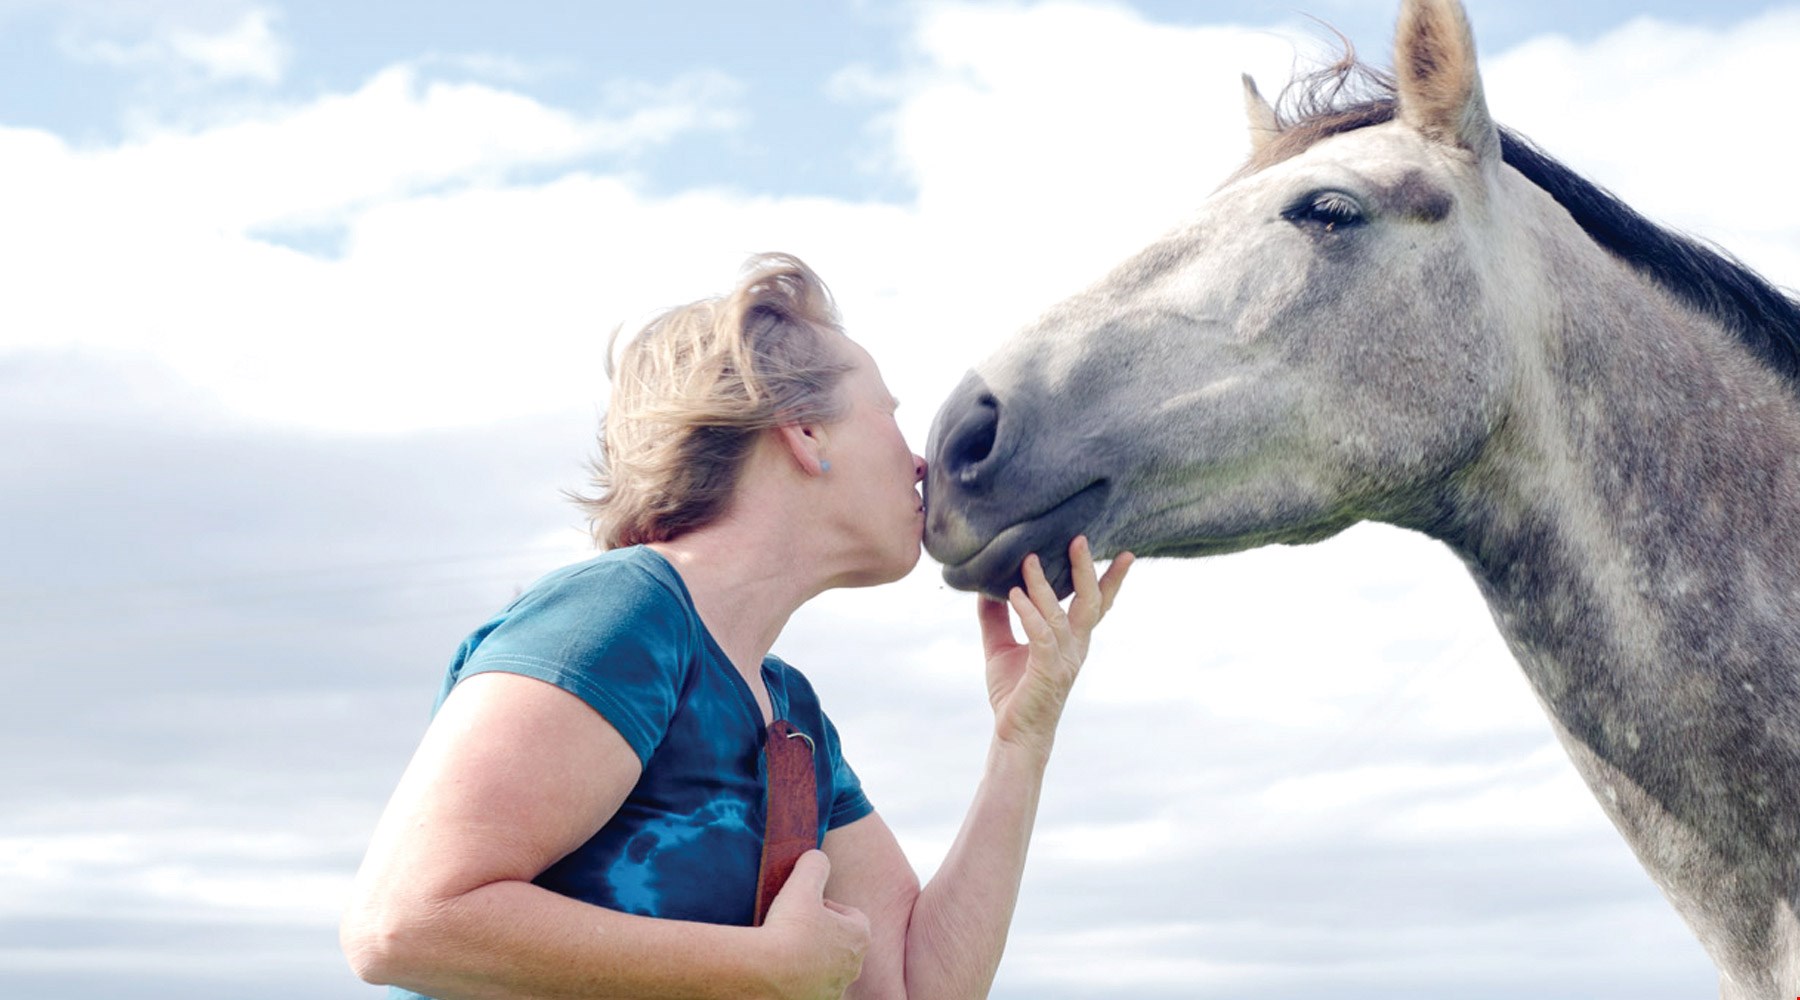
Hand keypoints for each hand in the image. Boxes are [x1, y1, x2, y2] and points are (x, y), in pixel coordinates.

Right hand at [759, 851, 870, 999]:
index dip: (829, 907)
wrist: (765, 972)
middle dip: (822, 933)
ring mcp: (835, 989)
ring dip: (811, 957)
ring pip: (827, 968)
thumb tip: (817, 857)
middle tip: (796, 926)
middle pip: (840, 943)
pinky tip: (780, 969)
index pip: (852, 915)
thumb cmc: (789, 928)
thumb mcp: (802, 883)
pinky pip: (811, 988)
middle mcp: (854, 967)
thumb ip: (814, 865)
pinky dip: (799, 979)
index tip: (808, 906)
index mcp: (860, 936)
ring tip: (785, 948)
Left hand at [978, 536, 1132, 757]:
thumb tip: (986, 586)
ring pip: (1061, 615)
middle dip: (1087, 570)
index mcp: (1071, 640)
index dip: (1110, 580)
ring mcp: (1064, 660)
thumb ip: (997, 617)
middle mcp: (1075, 647)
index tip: (1122, 553)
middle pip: (1090, 602)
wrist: (1013, 734)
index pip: (1095, 604)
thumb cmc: (1014, 692)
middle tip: (1080, 539)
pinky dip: (1029, 613)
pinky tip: (1013, 595)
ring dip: (1045, 586)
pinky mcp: (1047, 671)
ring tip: (1029, 560)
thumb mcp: (1001, 647)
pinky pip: (1041, 635)